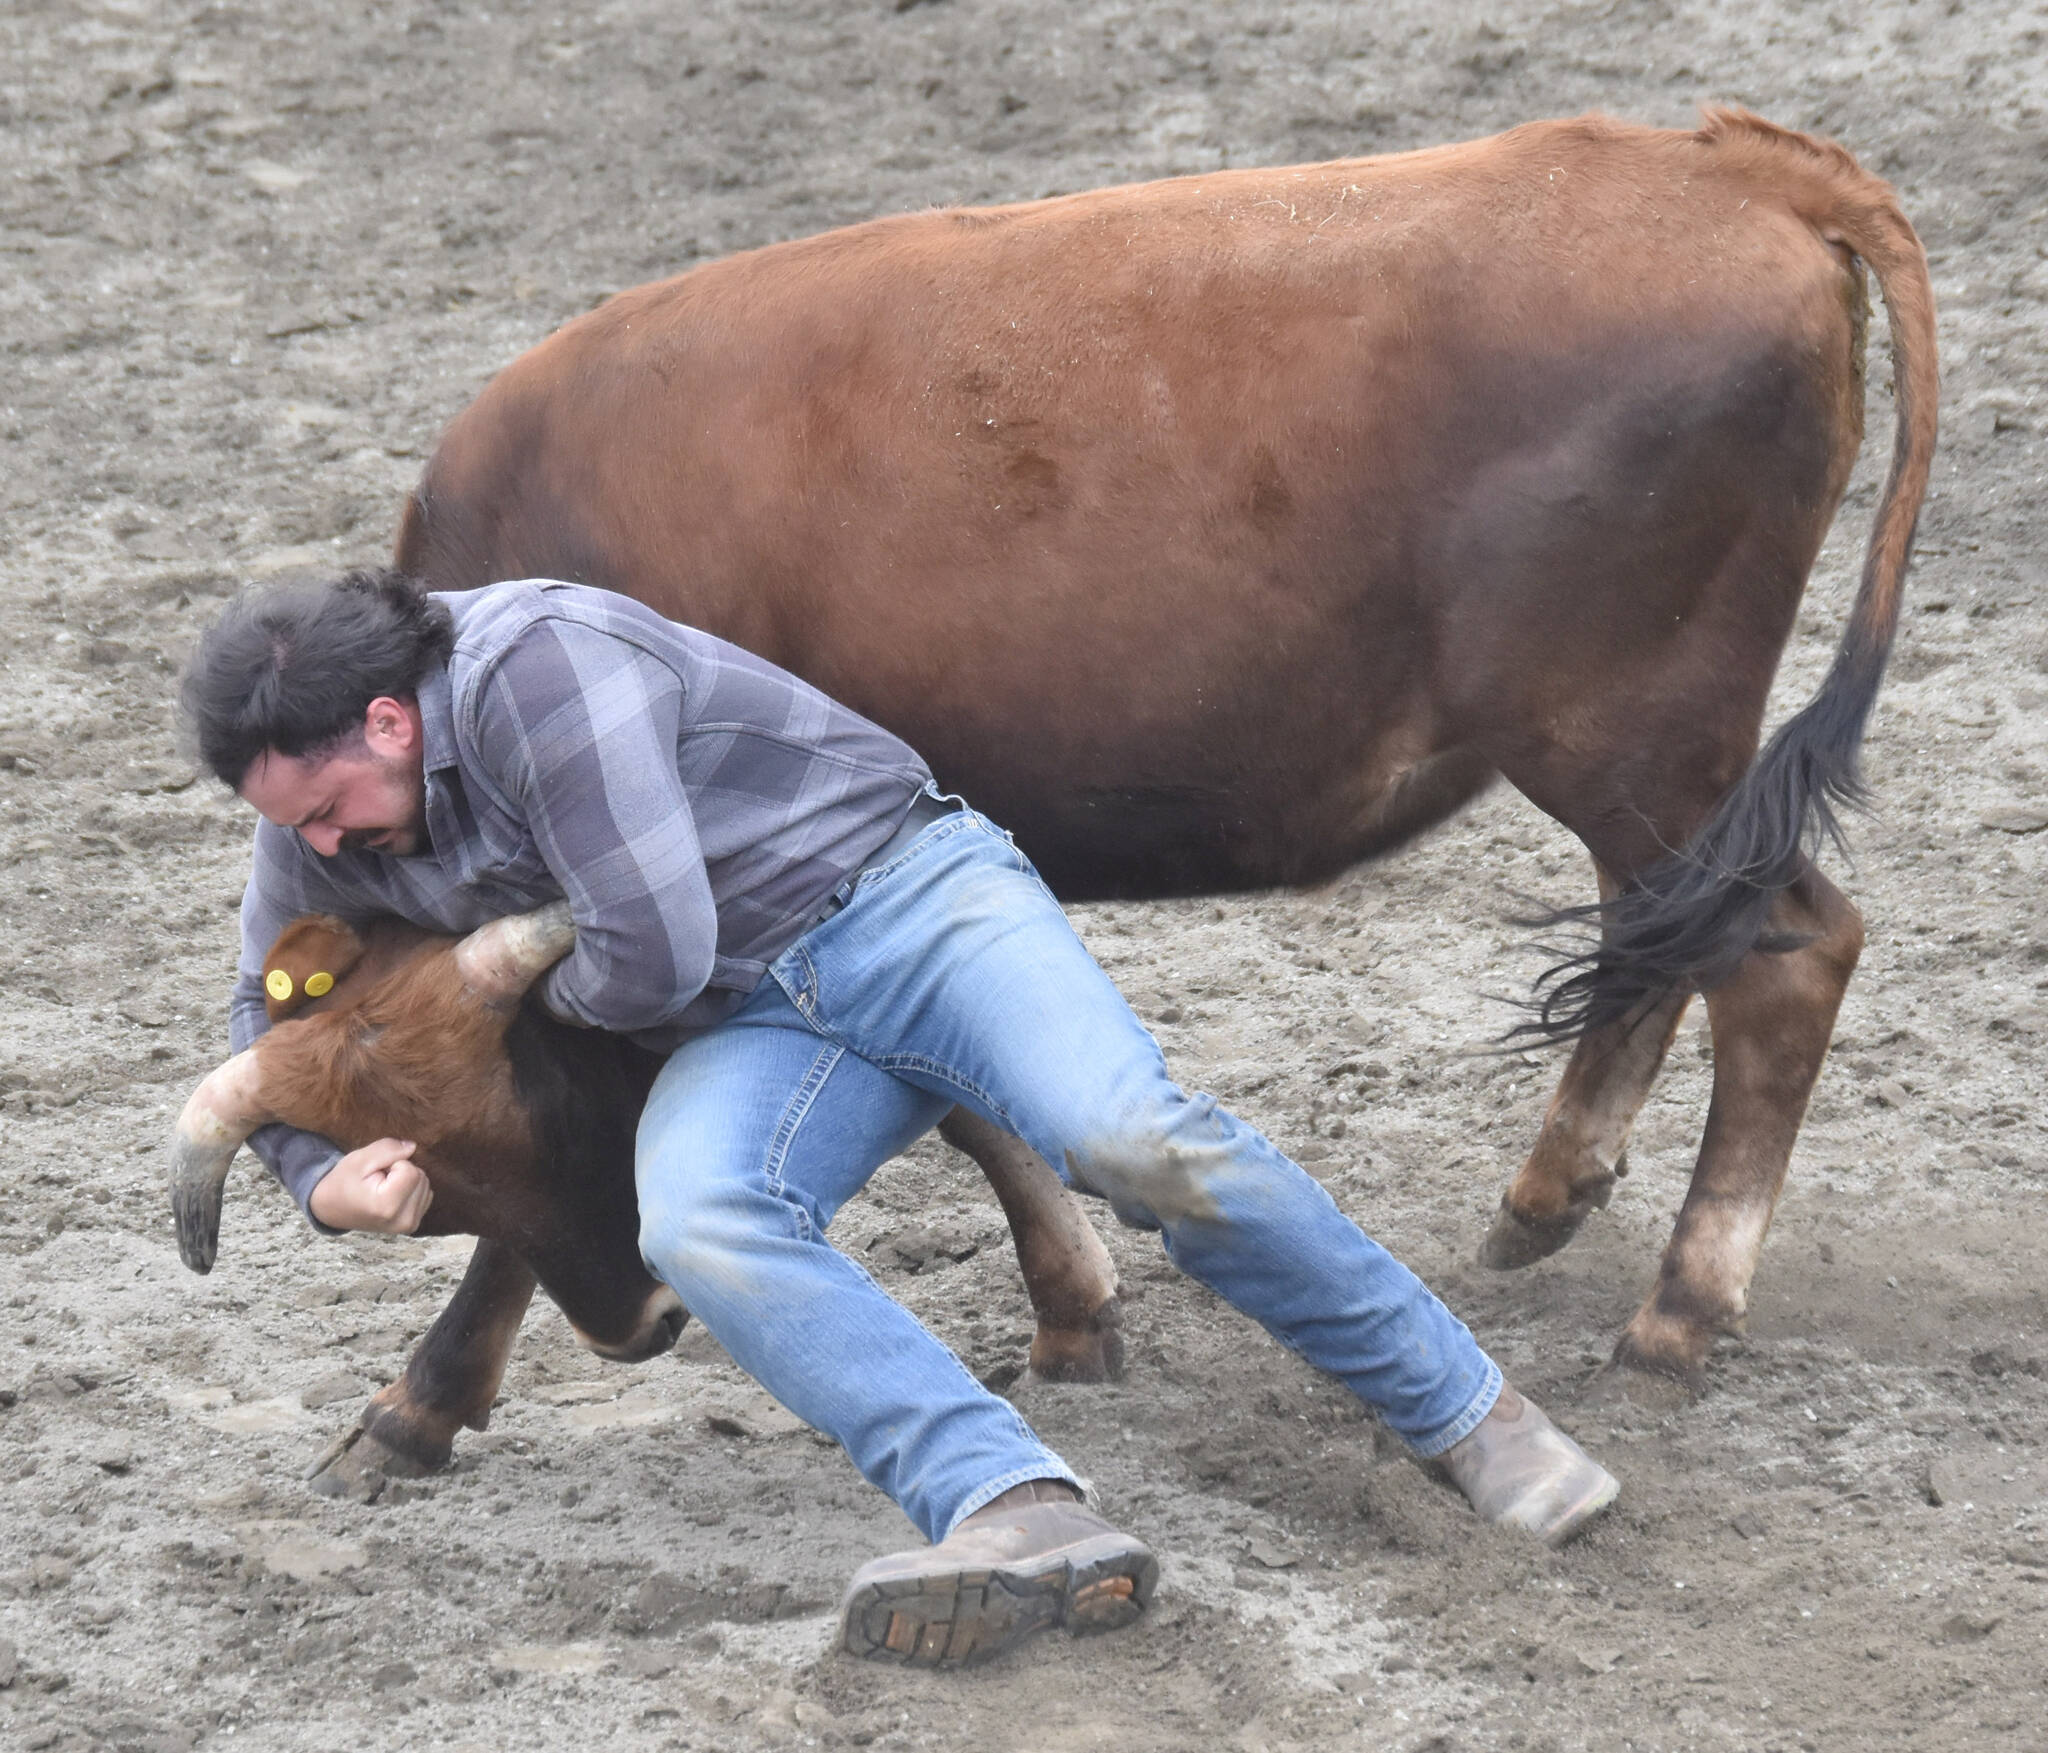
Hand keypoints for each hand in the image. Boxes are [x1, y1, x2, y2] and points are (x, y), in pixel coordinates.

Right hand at [308, 1137, 433, 1233]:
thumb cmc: (344, 1182)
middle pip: (420, 1177)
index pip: (411, 1170)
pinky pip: (425, 1194)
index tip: (375, 1174)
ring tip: (382, 1188)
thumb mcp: (360, 1159)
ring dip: (406, 1181)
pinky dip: (410, 1190)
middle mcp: (403, 1220)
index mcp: (387, 1206)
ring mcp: (409, 1225)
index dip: (393, 1164)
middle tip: (377, 1181)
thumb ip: (388, 1148)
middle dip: (400, 1172)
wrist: (331, 1208)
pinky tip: (391, 1195)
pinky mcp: (413, 1225)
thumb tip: (413, 1147)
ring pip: (424, 1184)